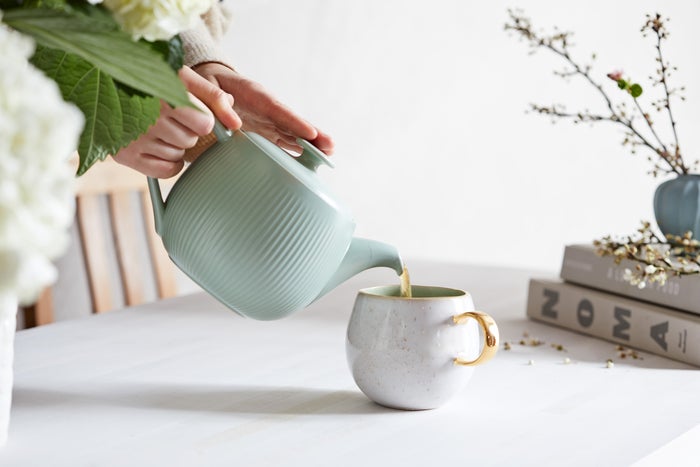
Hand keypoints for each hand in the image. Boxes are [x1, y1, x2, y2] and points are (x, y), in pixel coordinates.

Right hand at [112, 66, 241, 177]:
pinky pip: (167, 171)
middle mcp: (148, 120)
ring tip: (159, 126)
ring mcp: (135, 140)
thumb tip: (236, 124)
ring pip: (179, 155)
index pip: (204, 124)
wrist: (102, 80)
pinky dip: (169, 162)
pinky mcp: (125, 156)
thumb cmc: (151, 77)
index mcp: (163, 96)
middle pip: (190, 140)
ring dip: (176, 145)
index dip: (202, 118)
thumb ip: (213, 96)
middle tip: (170, 116)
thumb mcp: (182, 76)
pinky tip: (159, 145)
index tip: (192, 111)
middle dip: (187, 130)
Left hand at [192, 62, 333, 154]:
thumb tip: (233, 121)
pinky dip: (297, 150)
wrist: (211, 83)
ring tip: (328, 155)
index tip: (310, 132)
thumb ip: (217, 101)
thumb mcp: (206, 87)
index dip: (294, 121)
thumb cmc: (208, 85)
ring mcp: (270, 120)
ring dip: (311, 144)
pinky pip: (285, 141)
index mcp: (256, 96)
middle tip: (330, 146)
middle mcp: (268, 109)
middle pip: (293, 122)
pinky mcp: (267, 130)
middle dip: (312, 134)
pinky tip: (309, 161)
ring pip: (294, 133)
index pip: (278, 109)